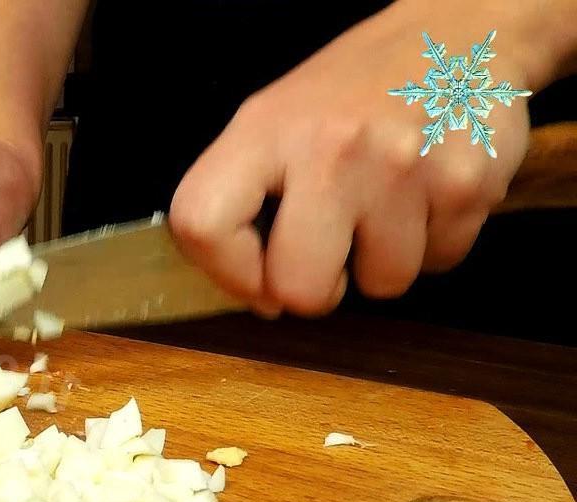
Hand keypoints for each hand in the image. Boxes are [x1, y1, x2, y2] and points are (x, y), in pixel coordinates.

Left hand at [169, 2, 534, 316]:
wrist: (458, 38)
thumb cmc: (354, 92)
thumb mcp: (276, 121)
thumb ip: (247, 200)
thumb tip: (261, 297)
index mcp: (265, 130)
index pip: (203, 225)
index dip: (226, 271)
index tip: (254, 276)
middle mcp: (329, 149)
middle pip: (299, 288)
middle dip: (316, 287)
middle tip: (330, 250)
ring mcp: (400, 170)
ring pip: (382, 285)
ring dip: (383, 261)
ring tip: (386, 204)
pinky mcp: (465, 186)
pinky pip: (439, 262)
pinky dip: (434, 242)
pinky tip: (425, 194)